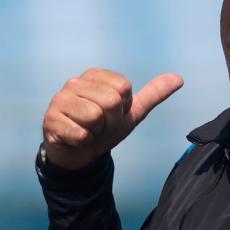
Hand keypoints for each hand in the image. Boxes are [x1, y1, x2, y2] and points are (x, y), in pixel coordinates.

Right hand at [41, 69, 183, 169]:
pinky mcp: (50, 120)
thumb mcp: (131, 112)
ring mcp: (59, 100)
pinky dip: (82, 142)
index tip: (112, 115)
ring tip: (87, 131)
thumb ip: (153, 94)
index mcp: (95, 75)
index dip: (122, 108)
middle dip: (109, 121)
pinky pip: (79, 133)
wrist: (78, 154)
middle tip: (99, 126)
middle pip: (109, 102)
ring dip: (95, 132)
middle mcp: (74, 82)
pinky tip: (75, 138)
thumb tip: (179, 78)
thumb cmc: (103, 129)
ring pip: (93, 116)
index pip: (123, 89)